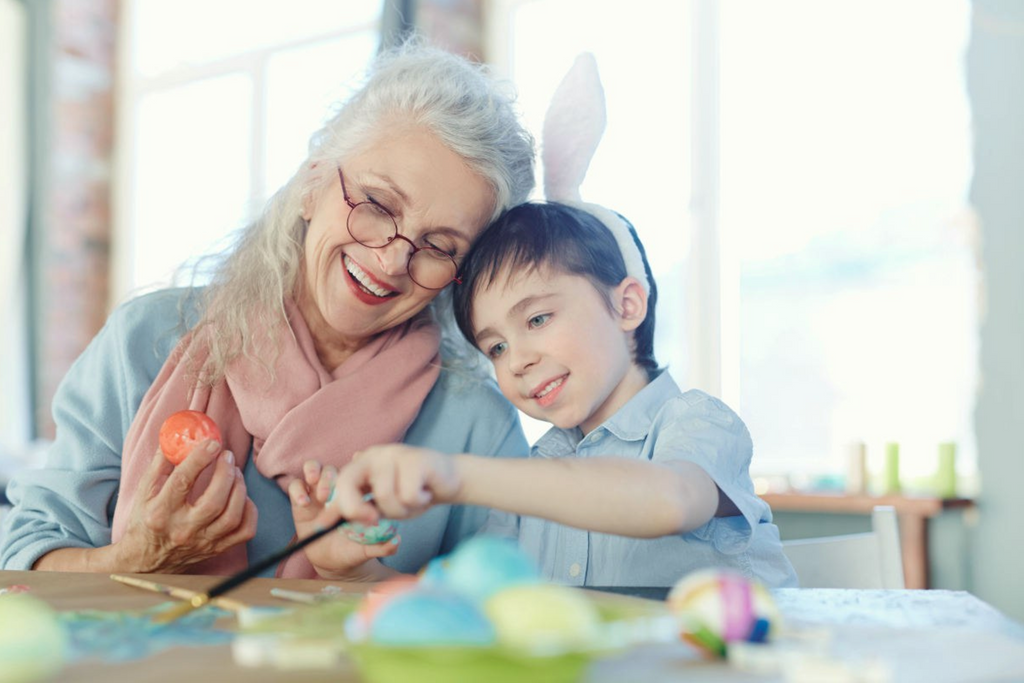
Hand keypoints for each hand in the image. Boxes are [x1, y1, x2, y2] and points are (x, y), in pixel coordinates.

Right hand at [115, 440, 257, 572]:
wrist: (146, 562)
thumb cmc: (146, 519)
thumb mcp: (145, 490)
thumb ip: (162, 461)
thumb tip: (177, 432)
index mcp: (160, 513)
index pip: (182, 482)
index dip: (199, 459)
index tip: (212, 442)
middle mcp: (182, 530)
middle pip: (214, 502)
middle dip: (225, 473)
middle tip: (227, 455)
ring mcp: (202, 542)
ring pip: (232, 516)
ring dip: (239, 488)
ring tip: (234, 471)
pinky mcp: (217, 549)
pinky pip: (245, 531)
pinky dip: (250, 510)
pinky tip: (241, 496)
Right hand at [288, 460, 399, 580]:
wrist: (334, 563)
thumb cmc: (354, 548)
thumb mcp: (368, 547)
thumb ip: (382, 544)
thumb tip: (396, 541)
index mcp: (355, 493)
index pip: (354, 470)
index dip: (355, 463)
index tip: (355, 469)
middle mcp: (336, 490)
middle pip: (333, 467)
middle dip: (331, 475)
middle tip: (331, 494)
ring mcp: (317, 493)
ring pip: (313, 468)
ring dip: (315, 473)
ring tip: (320, 495)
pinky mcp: (300, 502)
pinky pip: (295, 486)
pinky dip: (298, 490)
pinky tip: (304, 503)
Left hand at [331, 445, 461, 523]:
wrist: (450, 480)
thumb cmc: (413, 492)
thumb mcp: (380, 504)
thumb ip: (355, 510)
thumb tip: (321, 524)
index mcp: (363, 463)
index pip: (340, 483)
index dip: (337, 506)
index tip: (336, 525)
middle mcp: (375, 454)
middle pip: (349, 483)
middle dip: (357, 509)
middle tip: (374, 519)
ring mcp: (395, 454)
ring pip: (385, 496)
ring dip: (401, 509)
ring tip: (412, 501)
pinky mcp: (417, 459)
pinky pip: (408, 494)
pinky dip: (418, 502)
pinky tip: (425, 493)